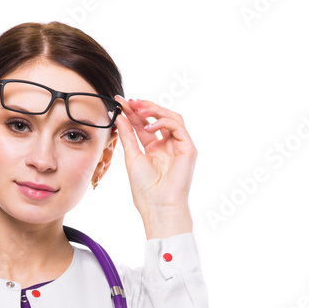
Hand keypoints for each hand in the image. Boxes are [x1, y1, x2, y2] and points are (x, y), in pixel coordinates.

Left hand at [112, 95, 196, 225]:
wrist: (158, 205)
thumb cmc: (146, 189)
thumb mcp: (132, 156)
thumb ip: (128, 135)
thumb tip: (119, 115)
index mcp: (155, 149)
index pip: (144, 125)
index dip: (133, 113)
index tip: (119, 102)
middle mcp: (168, 145)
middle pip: (158, 118)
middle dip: (144, 107)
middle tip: (129, 102)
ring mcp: (180, 146)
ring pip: (171, 117)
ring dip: (155, 109)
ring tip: (138, 108)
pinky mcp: (188, 148)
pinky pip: (178, 126)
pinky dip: (163, 122)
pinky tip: (148, 128)